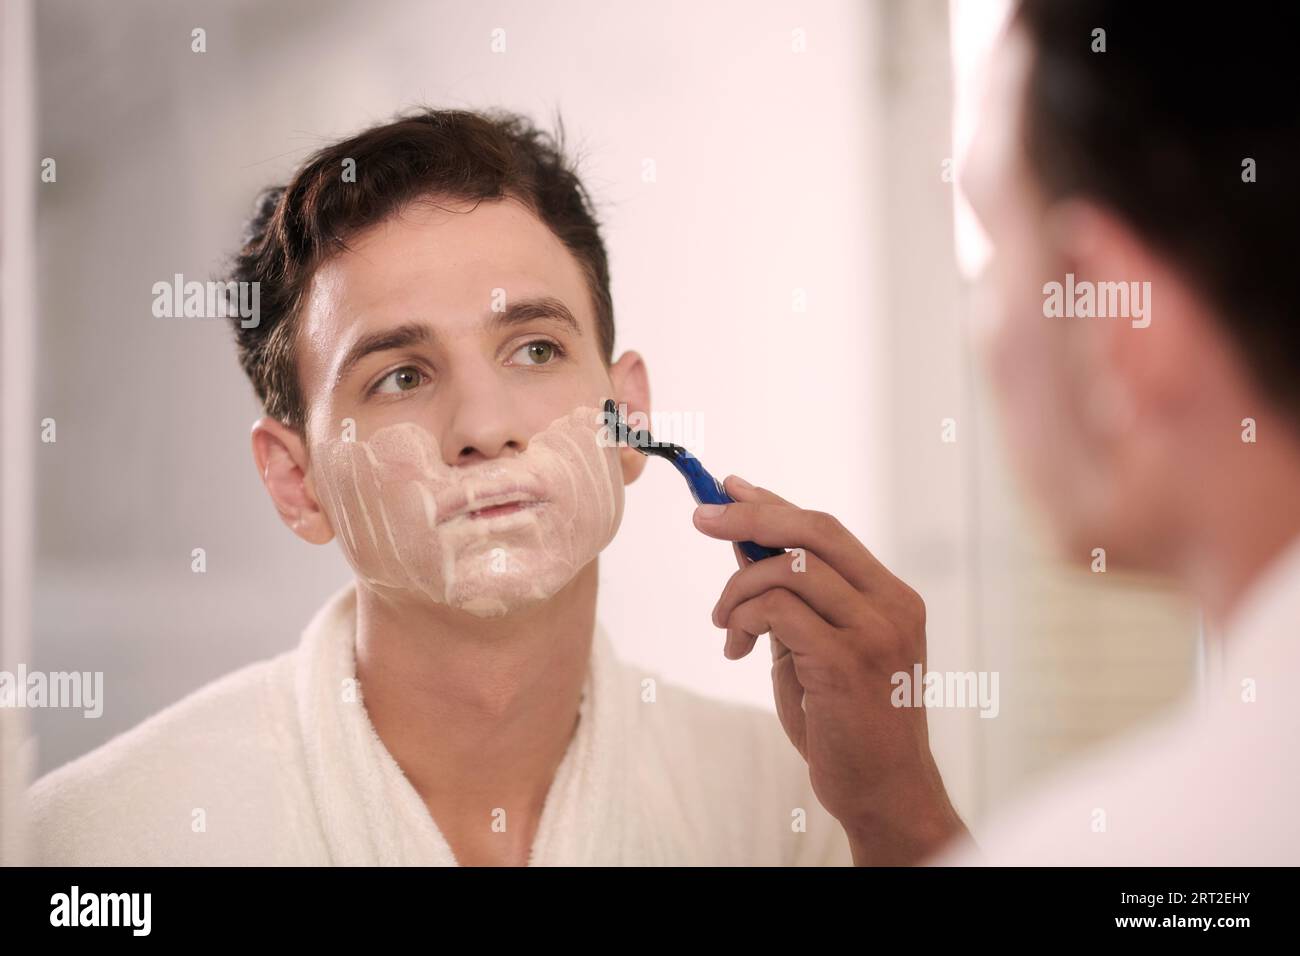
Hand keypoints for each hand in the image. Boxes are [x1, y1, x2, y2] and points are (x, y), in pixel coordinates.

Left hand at [694, 475, 968, 864]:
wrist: (883, 791)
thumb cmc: (845, 722)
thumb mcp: (814, 645)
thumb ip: (789, 595)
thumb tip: (742, 540)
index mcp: (891, 595)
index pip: (827, 528)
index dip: (774, 502)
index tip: (728, 488)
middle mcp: (892, 604)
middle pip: (813, 530)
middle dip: (749, 517)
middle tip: (701, 518)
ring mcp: (875, 631)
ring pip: (789, 568)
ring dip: (738, 590)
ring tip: (725, 625)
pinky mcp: (847, 661)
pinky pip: (778, 610)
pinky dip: (744, 620)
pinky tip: (736, 649)